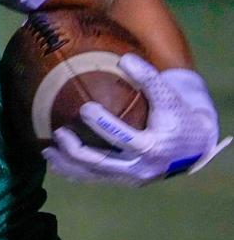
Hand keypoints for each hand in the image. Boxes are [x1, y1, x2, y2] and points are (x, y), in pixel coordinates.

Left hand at [43, 54, 228, 185]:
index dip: (104, 125)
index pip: (124, 138)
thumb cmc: (179, 116)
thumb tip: (124, 59)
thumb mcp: (170, 96)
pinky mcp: (123, 180)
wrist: (193, 146)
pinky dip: (74, 173)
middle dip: (76, 150)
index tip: (85, 108)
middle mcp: (141, 167)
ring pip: (94, 174)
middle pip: (102, 163)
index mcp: (153, 146)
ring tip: (46, 151)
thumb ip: (149, 78)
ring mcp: (131, 177)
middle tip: (59, 132)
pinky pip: (95, 179)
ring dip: (68, 164)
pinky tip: (56, 163)